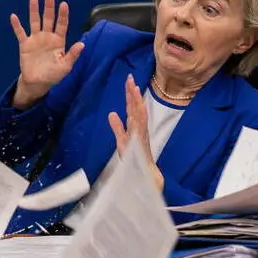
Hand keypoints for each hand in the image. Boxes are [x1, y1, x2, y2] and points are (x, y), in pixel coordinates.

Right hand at [10, 0, 84, 108]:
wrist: (37, 83)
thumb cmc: (53, 75)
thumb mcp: (65, 67)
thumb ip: (72, 55)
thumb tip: (82, 44)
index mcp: (59, 41)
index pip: (61, 25)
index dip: (63, 15)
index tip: (63, 4)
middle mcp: (47, 37)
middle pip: (48, 19)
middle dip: (49, 8)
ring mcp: (36, 39)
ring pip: (35, 22)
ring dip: (34, 11)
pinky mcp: (25, 44)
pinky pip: (20, 33)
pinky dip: (17, 25)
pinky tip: (14, 16)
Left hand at [107, 74, 163, 191]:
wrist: (145, 179)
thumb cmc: (135, 161)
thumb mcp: (122, 141)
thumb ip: (117, 128)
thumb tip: (112, 113)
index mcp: (134, 128)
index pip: (131, 108)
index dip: (129, 95)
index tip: (128, 80)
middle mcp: (139, 129)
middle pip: (136, 108)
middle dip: (133, 93)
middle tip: (130, 77)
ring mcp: (141, 136)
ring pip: (140, 115)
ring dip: (137, 102)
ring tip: (134, 88)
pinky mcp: (142, 144)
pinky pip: (142, 129)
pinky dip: (142, 118)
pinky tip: (140, 108)